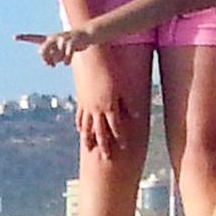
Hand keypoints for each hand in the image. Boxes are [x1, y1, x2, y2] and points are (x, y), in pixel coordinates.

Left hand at [23, 26, 86, 67]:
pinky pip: (66, 55)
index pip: (34, 38)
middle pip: (42, 51)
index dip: (24, 38)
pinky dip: (66, 61)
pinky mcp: (72, 42)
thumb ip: (51, 59)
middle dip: (45, 59)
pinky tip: (67, 63)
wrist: (86, 34)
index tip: (14, 37)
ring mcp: (62, 39)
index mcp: (49, 39)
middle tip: (51, 65)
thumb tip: (48, 64)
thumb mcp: (59, 52)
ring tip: (65, 59)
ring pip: (55, 56)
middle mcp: (53, 38)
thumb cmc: (70, 44)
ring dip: (59, 61)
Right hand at [68, 41, 133, 161]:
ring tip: (89, 148)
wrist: (91, 57)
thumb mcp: (124, 85)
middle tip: (105, 158)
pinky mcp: (81, 99)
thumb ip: (129, 102)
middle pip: (100, 131)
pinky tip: (80, 131)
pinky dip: (80, 125)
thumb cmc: (112, 68)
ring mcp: (87, 105)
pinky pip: (79, 116)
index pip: (116, 127)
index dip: (120, 138)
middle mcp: (96, 109)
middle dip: (104, 145)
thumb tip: (136, 117)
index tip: (124, 148)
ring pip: (86, 126)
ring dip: (88, 138)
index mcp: (109, 106)